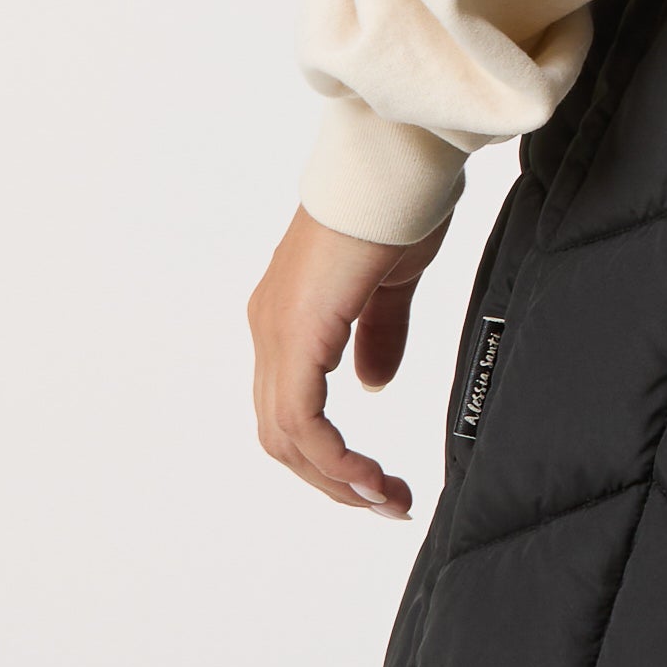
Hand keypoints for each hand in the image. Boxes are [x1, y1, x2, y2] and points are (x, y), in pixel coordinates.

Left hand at [250, 207, 445, 515]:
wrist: (395, 163)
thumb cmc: (396, 205)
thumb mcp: (390, 284)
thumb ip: (378, 335)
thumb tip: (372, 383)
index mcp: (290, 316)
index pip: (292, 408)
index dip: (332, 455)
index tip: (380, 482)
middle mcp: (271, 326)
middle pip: (281, 433)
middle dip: (334, 479)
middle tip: (387, 503)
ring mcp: (277, 329)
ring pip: (286, 434)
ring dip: (337, 478)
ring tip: (386, 499)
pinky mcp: (298, 332)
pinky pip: (302, 418)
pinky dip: (334, 456)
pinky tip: (368, 474)